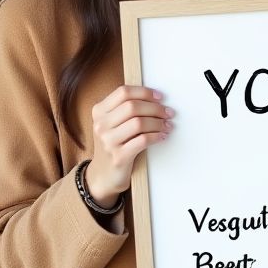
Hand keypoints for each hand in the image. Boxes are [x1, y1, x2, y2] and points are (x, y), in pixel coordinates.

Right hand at [85, 85, 171, 206]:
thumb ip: (125, 108)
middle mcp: (101, 125)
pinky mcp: (118, 157)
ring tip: (167, 125)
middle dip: (155, 108)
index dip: (144, 92)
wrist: (103, 175)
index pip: (123, 92)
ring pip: (139, 123)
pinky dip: (156, 136)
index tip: (159, 97)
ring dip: (158, 123)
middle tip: (168, 113)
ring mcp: (108, 142)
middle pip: (133, 106)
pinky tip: (162, 136)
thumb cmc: (114, 144)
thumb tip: (156, 98)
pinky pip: (143, 140)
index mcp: (99, 112)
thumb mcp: (112, 123)